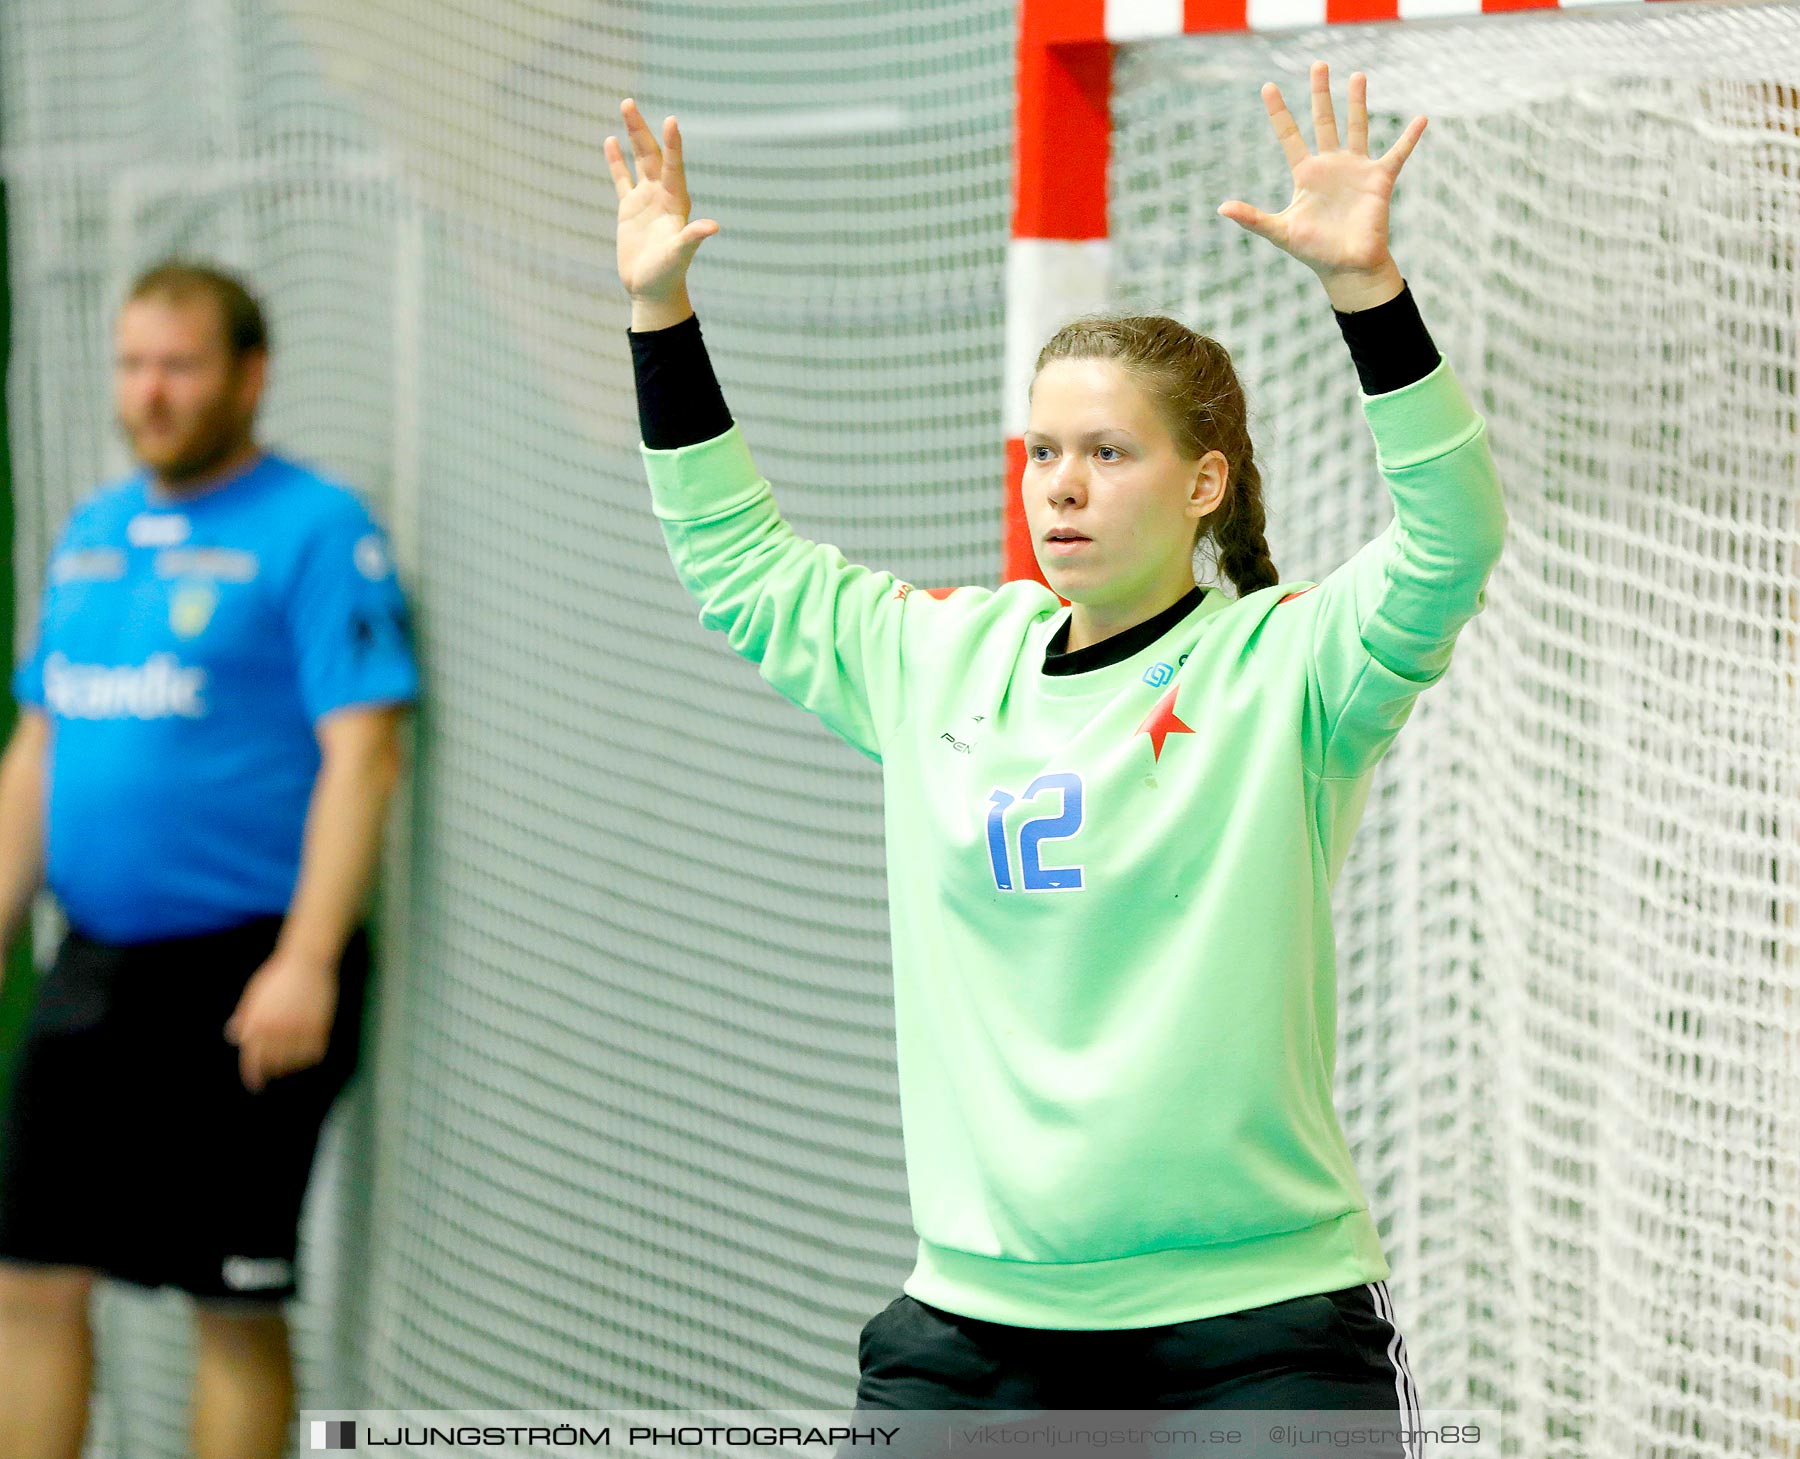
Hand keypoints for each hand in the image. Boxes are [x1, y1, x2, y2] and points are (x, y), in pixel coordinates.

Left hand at [224, 950, 338, 1092]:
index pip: (252, 1059)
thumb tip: (234, 1036)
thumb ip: (245, 1017)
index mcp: (257, 1023)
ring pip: (295, 1061)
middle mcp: (277, 1030)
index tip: (256, 1085)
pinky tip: (308, 1052)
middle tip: (275, 1071)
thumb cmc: (277, 975)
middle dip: (273, 1070)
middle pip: (274, 1064)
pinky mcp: (319, 1026)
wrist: (307, 959)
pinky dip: (311, 1055)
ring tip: (292, 1061)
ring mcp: (299, 1029)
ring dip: (292, 1064)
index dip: (253, 1076)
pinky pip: (315, 1052)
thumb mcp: (253, 994)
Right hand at [606, 98, 719, 303]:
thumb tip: (713, 226)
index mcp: (676, 203)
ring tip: (625, 107)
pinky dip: (616, 161)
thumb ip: (693, 237)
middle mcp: (662, 196)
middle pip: (652, 155)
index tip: (671, 120)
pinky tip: (610, 141)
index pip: (674, 167)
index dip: (673, 145)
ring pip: (638, 161)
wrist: (652, 291)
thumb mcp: (679, 255)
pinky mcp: (629, 210)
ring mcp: (645, 200)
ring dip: (632, 135)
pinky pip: (622, 179)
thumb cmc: (668, 275)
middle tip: (628, 102)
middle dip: (642, 129)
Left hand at [1218, 63, 1424, 283]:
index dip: (1279, 112)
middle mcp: (1330, 165)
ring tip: (1357, 75)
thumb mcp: (1279, 231)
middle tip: (1318, 65)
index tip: (1267, 87)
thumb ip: (1252, 218)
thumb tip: (1221, 208)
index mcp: (1306, 174)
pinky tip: (1421, 119)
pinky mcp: (1379, 180)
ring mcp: (1356, 169)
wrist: (1346, 267)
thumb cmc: (1313, 251)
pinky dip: (1409, 138)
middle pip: (1324, 121)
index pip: (1289, 135)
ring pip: (1357, 127)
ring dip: (1357, 102)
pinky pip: (1397, 154)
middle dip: (1320, 94)